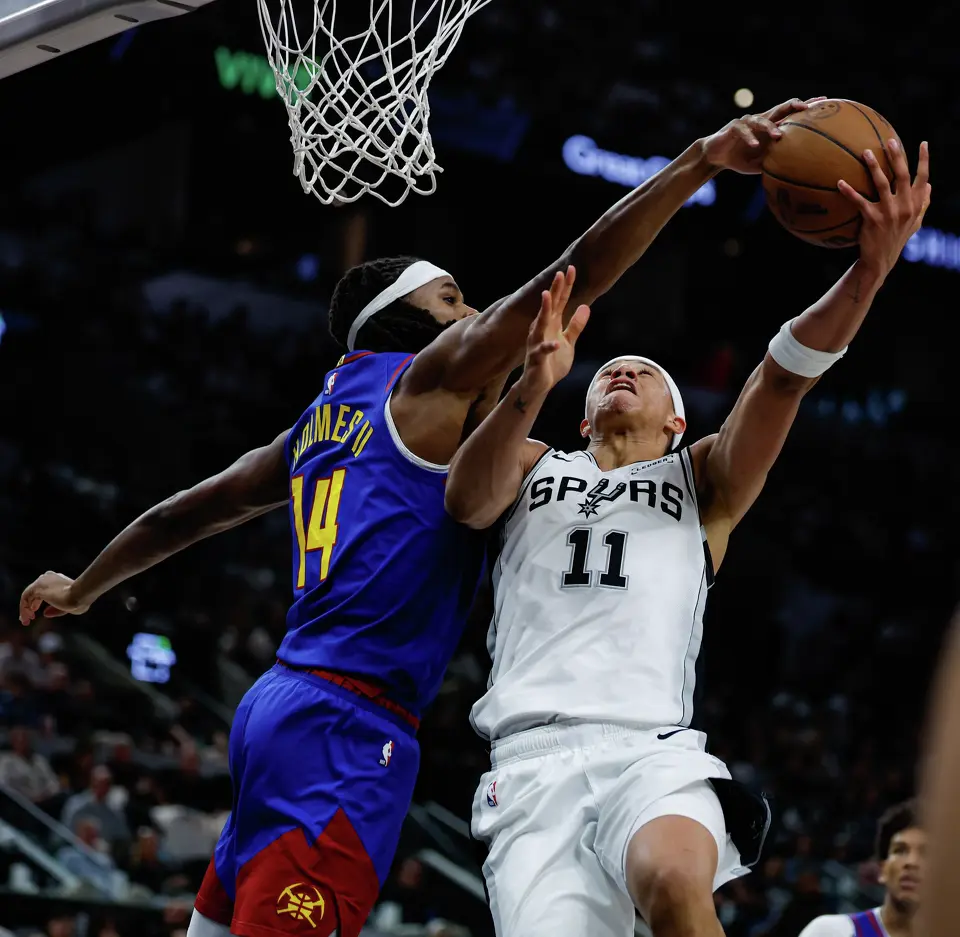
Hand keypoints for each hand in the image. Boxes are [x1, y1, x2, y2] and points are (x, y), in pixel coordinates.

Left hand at [19, 571, 89, 624]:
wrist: (80, 594)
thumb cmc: (80, 600)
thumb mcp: (68, 607)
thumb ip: (56, 609)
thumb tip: (45, 613)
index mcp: (59, 580)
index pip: (45, 590)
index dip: (40, 602)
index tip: (42, 612)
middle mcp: (49, 577)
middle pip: (35, 591)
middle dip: (31, 604)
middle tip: (30, 617)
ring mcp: (42, 581)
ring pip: (28, 595)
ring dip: (25, 609)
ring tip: (26, 620)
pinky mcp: (37, 587)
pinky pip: (25, 598)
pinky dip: (23, 608)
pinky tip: (26, 618)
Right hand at [519, 267, 589, 398]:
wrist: (539, 386)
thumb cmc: (552, 363)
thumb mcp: (569, 342)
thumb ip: (576, 325)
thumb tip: (586, 306)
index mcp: (552, 324)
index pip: (560, 302)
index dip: (565, 287)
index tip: (571, 269)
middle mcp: (542, 330)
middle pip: (550, 307)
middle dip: (554, 290)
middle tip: (560, 273)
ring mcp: (538, 343)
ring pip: (540, 324)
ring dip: (543, 310)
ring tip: (546, 296)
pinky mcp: (536, 359)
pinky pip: (542, 351)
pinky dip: (548, 347)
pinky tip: (554, 344)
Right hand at [701, 97, 825, 173]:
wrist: (714, 156)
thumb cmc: (739, 159)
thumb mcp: (760, 163)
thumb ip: (774, 163)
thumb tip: (793, 176)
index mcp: (770, 126)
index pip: (791, 113)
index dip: (807, 107)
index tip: (825, 102)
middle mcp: (761, 120)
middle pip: (780, 108)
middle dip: (794, 106)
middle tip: (807, 108)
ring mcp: (747, 122)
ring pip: (761, 119)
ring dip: (770, 127)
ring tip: (778, 135)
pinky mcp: (733, 127)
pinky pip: (742, 130)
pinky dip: (749, 137)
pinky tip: (754, 145)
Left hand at [839, 140, 930, 276]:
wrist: (881, 259)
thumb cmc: (897, 238)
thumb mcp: (915, 222)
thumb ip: (922, 203)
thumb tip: (928, 185)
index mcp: (915, 204)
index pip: (923, 178)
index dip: (924, 160)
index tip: (923, 143)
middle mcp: (905, 206)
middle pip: (902, 175)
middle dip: (897, 156)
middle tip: (889, 141)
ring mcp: (889, 212)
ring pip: (881, 184)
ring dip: (874, 166)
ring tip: (865, 152)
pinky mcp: (872, 220)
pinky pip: (859, 202)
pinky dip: (849, 191)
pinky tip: (839, 182)